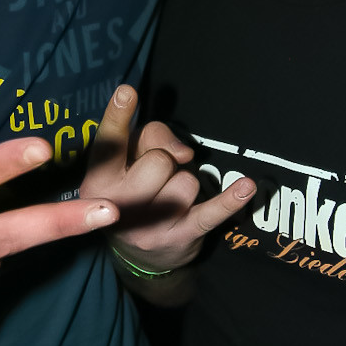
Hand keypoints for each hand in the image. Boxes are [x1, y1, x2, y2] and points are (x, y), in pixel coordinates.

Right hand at [81, 85, 253, 272]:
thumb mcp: (131, 160)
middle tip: (155, 180)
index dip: (118, 115)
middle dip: (165, 163)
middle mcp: (117, 206)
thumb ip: (150, 138)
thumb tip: (183, 154)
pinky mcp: (180, 237)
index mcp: (99, 179)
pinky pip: (212, 212)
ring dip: (185, 184)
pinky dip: (230, 200)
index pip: (109, 142)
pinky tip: (247, 187)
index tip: (128, 92)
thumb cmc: (136, 189)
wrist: (142, 253)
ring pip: (186, 181)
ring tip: (169, 198)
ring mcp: (148, 226)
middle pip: (159, 160)